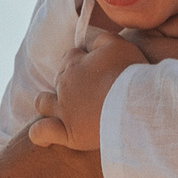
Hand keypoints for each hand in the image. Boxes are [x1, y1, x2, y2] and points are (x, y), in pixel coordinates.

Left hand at [25, 31, 146, 151]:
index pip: (71, 57)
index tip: (96, 71)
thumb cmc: (132, 74)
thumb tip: (90, 45)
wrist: (137, 104)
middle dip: (70, 84)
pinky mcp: (68, 132)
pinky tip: (46, 137)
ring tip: (64, 111)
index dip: (82, 62)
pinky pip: (41, 132)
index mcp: (75, 63)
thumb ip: (101, 40)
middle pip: (59, 80)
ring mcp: (63, 109)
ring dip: (49, 103)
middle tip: (92, 94)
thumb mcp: (119, 46)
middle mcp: (65, 84)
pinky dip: (40, 133)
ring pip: (43, 103)